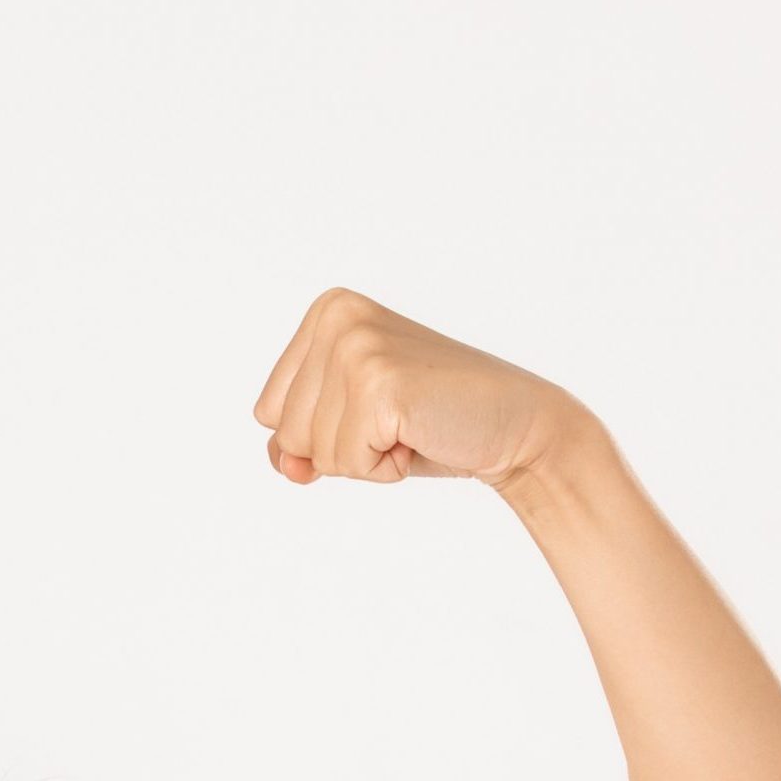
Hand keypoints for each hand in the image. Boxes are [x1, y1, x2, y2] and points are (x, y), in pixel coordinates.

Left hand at [252, 287, 584, 490]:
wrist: (512, 426)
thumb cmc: (430, 423)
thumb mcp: (347, 424)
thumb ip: (295, 440)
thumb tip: (284, 463)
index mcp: (326, 311)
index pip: (267, 411)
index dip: (319, 433)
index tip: (375, 409)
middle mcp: (337, 317)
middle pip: (284, 431)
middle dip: (339, 447)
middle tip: (397, 419)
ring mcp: (356, 347)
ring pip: (311, 451)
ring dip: (362, 458)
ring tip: (408, 426)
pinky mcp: (379, 384)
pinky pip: (345, 463)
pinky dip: (382, 468)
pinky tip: (418, 436)